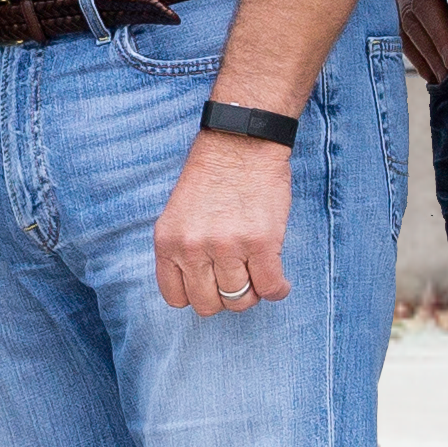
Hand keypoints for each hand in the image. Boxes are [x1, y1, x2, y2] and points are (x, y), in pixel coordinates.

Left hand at [157, 128, 295, 316]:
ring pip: (240, 300)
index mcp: (168, 242)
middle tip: (238, 280)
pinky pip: (270, 287)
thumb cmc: (212, 176)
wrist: (240, 142)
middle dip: (224, 297)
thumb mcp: (179, 214)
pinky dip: (277, 289)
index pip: (176, 297)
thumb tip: (200, 285)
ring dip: (252, 293)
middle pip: (208, 304)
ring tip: (259, 275)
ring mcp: (227, 247)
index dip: (196, 295)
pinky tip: (279, 281)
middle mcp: (193, 248)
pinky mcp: (261, 243)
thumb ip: (183, 249)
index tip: (210, 285)